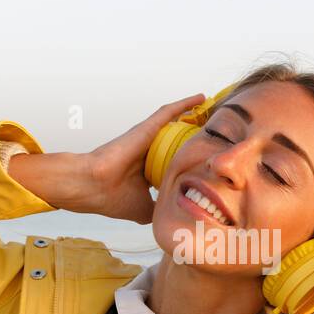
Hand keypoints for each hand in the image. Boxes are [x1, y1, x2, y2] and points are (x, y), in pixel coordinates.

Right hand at [79, 94, 205, 222]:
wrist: (93, 187)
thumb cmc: (112, 198)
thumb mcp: (145, 209)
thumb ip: (160, 208)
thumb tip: (176, 214)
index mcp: (148, 170)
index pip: (173, 163)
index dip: (190, 162)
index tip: (208, 162)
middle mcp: (149, 152)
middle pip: (178, 141)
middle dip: (197, 137)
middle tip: (220, 133)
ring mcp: (148, 138)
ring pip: (176, 124)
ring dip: (194, 117)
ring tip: (214, 110)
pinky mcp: (146, 128)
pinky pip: (169, 112)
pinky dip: (185, 104)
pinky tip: (200, 98)